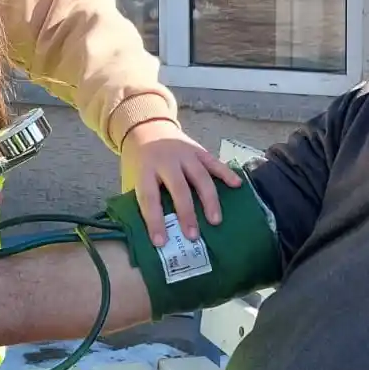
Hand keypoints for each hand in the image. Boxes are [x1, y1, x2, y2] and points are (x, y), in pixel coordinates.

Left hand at [119, 120, 240, 245]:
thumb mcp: (131, 177)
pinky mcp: (198, 149)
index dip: (154, 221)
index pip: (149, 198)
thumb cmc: (140, 161)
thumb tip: (149, 231)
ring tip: (215, 221)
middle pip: (178, 188)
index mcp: (144, 169)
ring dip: (209, 200)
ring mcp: (184, 153)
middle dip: (186, 213)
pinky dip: (226, 173)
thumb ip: (139, 199)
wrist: (147, 126)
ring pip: (200, 176)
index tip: (161, 242)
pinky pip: (214, 162)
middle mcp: (166, 160)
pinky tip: (237, 185)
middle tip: (193, 236)